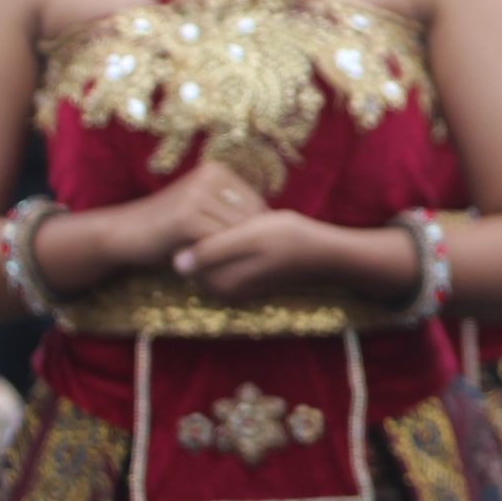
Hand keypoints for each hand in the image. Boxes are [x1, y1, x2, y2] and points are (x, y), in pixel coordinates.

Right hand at [103, 160, 266, 270]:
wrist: (123, 233)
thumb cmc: (169, 227)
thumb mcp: (204, 209)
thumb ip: (233, 210)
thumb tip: (277, 222)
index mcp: (217, 171)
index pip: (258, 205)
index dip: (256, 233)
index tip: (250, 252)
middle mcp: (208, 176)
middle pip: (250, 218)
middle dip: (247, 244)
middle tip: (240, 265)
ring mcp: (197, 195)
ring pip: (236, 232)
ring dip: (234, 253)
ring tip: (225, 267)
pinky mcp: (186, 217)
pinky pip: (219, 242)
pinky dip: (219, 259)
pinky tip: (211, 270)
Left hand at [174, 211, 336, 303]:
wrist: (326, 252)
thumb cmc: (290, 239)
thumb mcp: (249, 238)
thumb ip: (211, 252)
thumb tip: (174, 263)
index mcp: (221, 282)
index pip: (187, 252)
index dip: (198, 226)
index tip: (218, 210)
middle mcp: (225, 290)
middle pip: (198, 255)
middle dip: (207, 232)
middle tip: (232, 213)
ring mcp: (236, 287)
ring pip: (213, 255)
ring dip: (221, 235)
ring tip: (244, 220)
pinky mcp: (247, 280)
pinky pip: (228, 259)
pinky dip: (233, 243)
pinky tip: (252, 229)